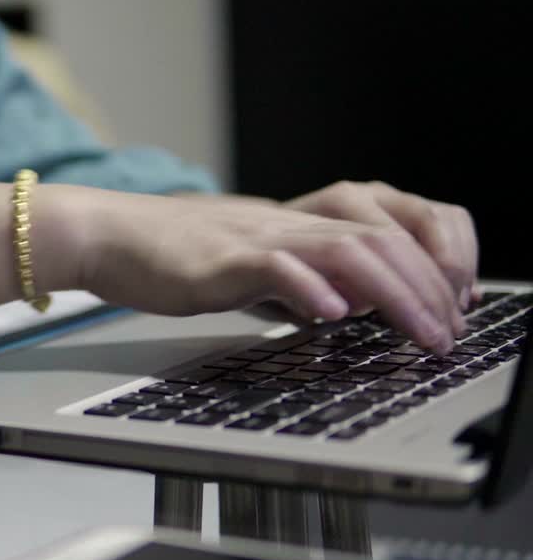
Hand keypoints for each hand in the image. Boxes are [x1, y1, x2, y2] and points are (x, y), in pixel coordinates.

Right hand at [61, 186, 466, 353]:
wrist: (110, 236)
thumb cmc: (172, 257)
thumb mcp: (250, 267)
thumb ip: (296, 282)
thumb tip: (342, 307)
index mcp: (299, 226)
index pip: (387, 235)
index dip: (430, 268)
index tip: (449, 311)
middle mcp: (287, 225)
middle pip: (382, 242)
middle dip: (428, 290)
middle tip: (448, 334)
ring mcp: (256, 239)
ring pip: (346, 252)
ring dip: (394, 294)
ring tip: (419, 331)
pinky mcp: (220, 260)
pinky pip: (275, 268)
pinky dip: (309, 289)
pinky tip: (332, 314)